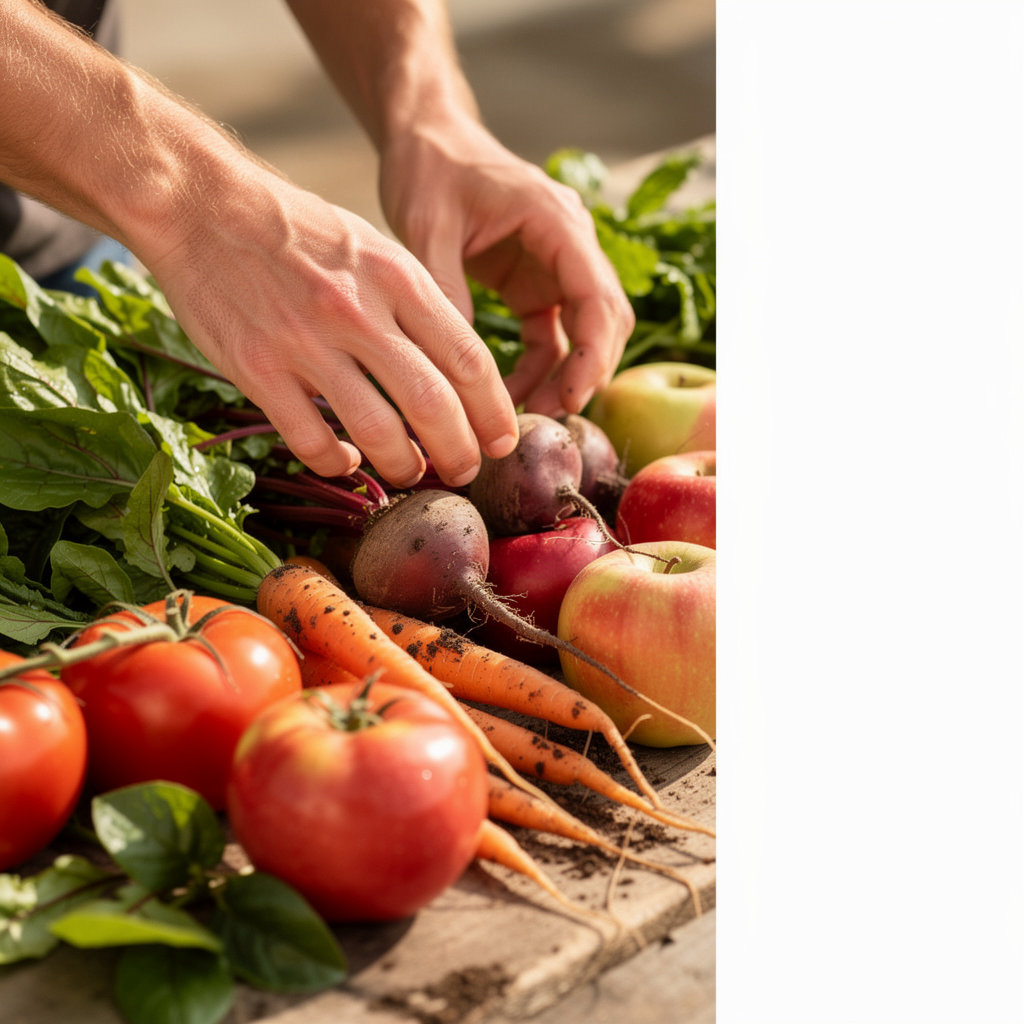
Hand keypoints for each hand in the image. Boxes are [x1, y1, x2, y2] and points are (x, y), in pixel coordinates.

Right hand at [144, 167, 518, 487]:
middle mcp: (358, 311)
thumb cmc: (299, 229)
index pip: (469, 359)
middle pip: (433, 404)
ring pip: (377, 431)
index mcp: (397, 277)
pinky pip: (310, 439)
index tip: (502, 440)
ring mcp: (305, 342)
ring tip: (412, 473)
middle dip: (461, 452)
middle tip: (466, 471)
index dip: (494, 411)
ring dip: (404, 466)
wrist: (202, 202)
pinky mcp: (257, 368)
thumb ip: (416, 304)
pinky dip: (336, 462)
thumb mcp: (375, 247)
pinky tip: (344, 460)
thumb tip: (455, 371)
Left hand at [379, 118, 634, 417]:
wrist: (424, 138)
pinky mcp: (534, 285)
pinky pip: (551, 337)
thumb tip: (459, 361)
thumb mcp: (426, 224)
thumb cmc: (428, 167)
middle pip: (604, 320)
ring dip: (564, 377)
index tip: (574, 397)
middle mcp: (569, 245)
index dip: (594, 352)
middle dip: (585, 372)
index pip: (598, 295)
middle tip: (550, 418)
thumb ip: (445, 286)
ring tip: (527, 416)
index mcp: (556, 221)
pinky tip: (509, 395)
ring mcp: (555, 267)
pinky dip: (538, 370)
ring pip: (584, 334)